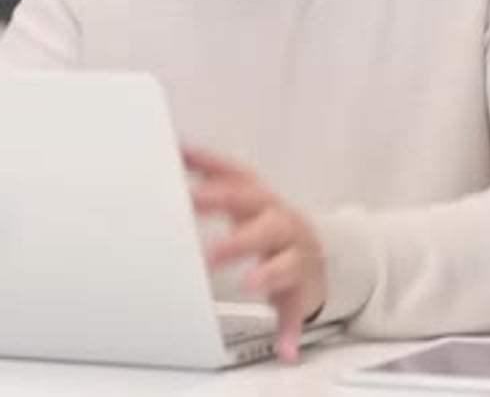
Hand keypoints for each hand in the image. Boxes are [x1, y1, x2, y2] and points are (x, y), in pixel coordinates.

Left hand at [183, 146, 325, 361]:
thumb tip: (177, 144)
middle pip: (261, 221)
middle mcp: (279, 222)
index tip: (183, 165)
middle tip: (206, 239)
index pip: (236, 180)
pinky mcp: (301, 289)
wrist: (311, 247)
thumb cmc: (264, 217)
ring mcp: (294, 255)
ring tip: (249, 282)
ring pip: (284, 262)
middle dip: (236, 230)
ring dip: (267, 271)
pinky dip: (290, 328)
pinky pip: (297, 310)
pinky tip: (282, 346)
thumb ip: (211, 169)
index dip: (212, 171)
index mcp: (260, 198)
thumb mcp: (242, 190)